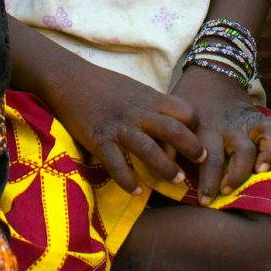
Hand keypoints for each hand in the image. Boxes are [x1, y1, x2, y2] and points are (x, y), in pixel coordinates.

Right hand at [50, 64, 202, 195]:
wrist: (68, 79)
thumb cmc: (103, 85)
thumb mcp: (135, 90)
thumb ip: (153, 107)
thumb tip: (171, 129)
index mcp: (149, 98)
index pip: (185, 111)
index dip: (195, 126)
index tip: (198, 140)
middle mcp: (138, 113)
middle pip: (173, 130)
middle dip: (191, 148)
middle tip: (202, 161)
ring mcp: (119, 127)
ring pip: (148, 149)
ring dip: (165, 168)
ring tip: (176, 181)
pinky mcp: (99, 139)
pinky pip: (117, 164)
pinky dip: (128, 180)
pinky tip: (136, 191)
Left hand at [173, 66, 270, 200]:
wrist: (210, 70)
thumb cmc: (188, 101)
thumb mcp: (173, 118)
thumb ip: (168, 142)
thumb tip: (163, 168)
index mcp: (206, 129)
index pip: (210, 160)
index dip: (210, 183)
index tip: (207, 201)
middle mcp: (230, 127)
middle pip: (241, 152)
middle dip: (238, 174)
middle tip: (230, 190)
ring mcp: (248, 120)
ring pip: (266, 136)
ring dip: (268, 154)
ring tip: (262, 170)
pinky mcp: (260, 116)